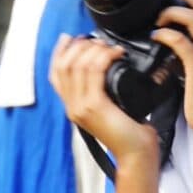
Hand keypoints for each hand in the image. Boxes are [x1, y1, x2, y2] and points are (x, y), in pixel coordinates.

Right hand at [49, 35, 157, 162]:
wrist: (136, 154)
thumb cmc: (130, 133)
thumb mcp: (111, 109)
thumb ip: (103, 92)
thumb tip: (110, 67)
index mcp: (73, 107)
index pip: (56, 73)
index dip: (61, 51)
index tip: (72, 38)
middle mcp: (72, 107)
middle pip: (64, 65)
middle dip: (80, 46)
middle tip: (99, 42)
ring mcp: (81, 107)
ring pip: (77, 65)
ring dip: (95, 50)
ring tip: (110, 48)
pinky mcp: (94, 106)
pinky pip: (94, 72)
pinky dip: (105, 57)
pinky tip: (116, 54)